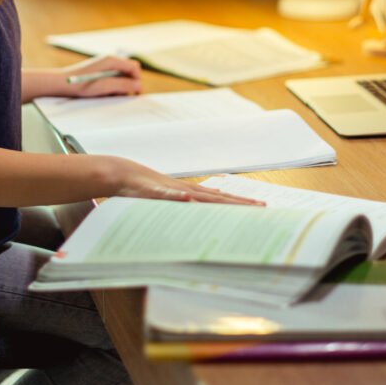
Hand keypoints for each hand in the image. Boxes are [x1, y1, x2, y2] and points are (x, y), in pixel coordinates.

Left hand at [63, 55, 141, 97]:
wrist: (61, 84)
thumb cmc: (80, 84)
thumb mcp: (104, 86)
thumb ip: (122, 85)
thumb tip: (138, 85)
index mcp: (111, 60)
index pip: (134, 67)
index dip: (137, 80)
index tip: (136, 92)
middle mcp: (109, 61)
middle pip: (129, 72)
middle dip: (129, 84)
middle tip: (124, 96)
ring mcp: (105, 67)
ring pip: (122, 78)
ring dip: (120, 88)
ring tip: (109, 95)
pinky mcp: (100, 73)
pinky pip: (113, 80)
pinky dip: (112, 88)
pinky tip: (103, 94)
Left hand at [112, 158, 263, 205]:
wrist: (121, 175)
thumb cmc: (136, 187)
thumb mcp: (151, 195)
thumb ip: (169, 197)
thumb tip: (189, 196)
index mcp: (187, 193)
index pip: (218, 201)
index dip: (238, 206)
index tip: (258, 209)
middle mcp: (189, 191)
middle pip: (221, 198)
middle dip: (242, 204)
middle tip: (264, 207)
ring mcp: (183, 190)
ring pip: (213, 197)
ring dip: (231, 201)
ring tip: (248, 204)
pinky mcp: (176, 191)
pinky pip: (200, 196)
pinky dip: (212, 197)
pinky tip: (217, 197)